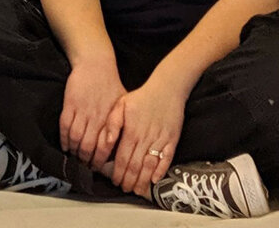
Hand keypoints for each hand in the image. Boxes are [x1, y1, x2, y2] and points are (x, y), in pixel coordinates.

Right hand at [60, 60, 126, 169]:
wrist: (95, 64)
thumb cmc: (111, 85)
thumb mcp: (123, 105)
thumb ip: (121, 124)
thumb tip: (122, 145)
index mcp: (111, 120)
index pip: (105, 147)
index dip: (99, 161)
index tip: (96, 168)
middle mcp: (97, 118)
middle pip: (88, 147)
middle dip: (85, 161)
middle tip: (84, 167)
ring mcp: (82, 112)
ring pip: (76, 139)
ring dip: (73, 152)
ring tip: (74, 158)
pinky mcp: (70, 105)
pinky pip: (65, 127)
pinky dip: (63, 139)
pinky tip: (65, 146)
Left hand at [105, 79, 186, 197]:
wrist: (167, 89)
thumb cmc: (141, 97)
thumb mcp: (121, 105)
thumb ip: (112, 124)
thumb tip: (106, 142)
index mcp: (131, 131)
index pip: (122, 158)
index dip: (118, 172)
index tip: (115, 181)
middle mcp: (145, 138)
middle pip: (135, 166)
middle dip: (129, 180)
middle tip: (124, 188)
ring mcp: (160, 140)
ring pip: (150, 166)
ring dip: (143, 180)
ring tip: (137, 189)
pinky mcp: (172, 140)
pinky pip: (166, 159)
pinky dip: (161, 171)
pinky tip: (155, 180)